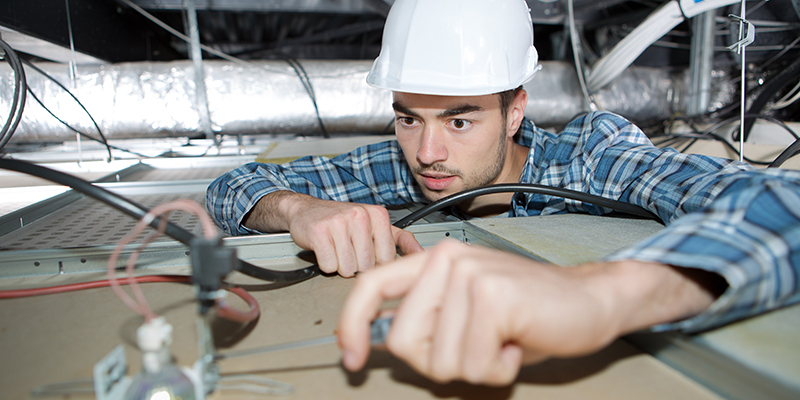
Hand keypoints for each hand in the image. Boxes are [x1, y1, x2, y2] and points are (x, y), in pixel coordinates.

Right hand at [244, 191, 422, 276]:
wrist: (306, 210)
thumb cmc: (342, 221)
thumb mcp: (375, 225)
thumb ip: (401, 239)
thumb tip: (422, 254)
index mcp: (378, 214)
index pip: (387, 258)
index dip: (374, 262)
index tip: (364, 250)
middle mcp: (361, 215)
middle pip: (367, 265)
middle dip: (355, 264)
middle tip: (347, 248)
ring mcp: (339, 222)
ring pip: (348, 268)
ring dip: (339, 264)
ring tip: (336, 248)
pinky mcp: (320, 232)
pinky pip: (329, 265)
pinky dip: (325, 263)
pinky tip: (325, 249)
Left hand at [337, 240, 719, 385]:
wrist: (591, 300)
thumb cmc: (529, 314)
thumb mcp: (466, 314)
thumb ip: (426, 321)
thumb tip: (378, 342)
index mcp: (435, 259)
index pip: (372, 285)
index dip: (353, 325)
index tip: (352, 358)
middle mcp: (447, 259)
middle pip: (403, 340)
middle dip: (440, 361)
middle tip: (479, 345)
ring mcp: (469, 274)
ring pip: (441, 359)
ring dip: (477, 366)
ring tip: (504, 340)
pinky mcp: (492, 296)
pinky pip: (475, 362)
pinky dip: (499, 368)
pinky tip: (517, 342)